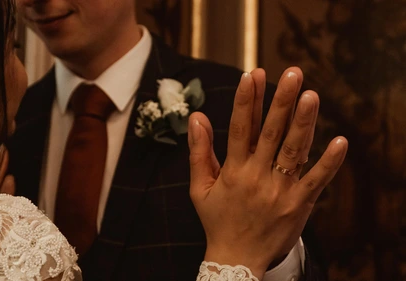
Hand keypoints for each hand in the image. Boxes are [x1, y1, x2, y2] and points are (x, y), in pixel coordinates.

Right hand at [188, 67, 347, 278]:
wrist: (238, 258)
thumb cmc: (217, 219)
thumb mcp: (199, 187)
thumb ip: (198, 150)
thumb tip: (197, 116)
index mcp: (233, 171)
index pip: (241, 128)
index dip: (247, 100)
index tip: (253, 74)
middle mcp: (257, 176)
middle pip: (272, 133)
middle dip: (281, 100)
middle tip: (292, 73)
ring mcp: (281, 191)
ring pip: (295, 150)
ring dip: (304, 122)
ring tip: (311, 94)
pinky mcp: (300, 204)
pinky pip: (317, 180)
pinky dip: (329, 162)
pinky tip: (340, 140)